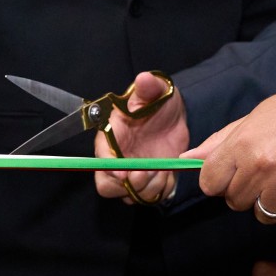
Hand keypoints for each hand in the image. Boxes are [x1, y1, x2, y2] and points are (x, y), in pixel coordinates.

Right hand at [93, 70, 187, 203]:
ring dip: (147, 188)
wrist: (174, 115)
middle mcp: (117, 159)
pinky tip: (169, 173)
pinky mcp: (150, 181)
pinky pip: (151, 197)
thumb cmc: (157, 101)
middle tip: (145, 175)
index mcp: (111, 137)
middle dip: (126, 186)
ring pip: (130, 195)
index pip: (101, 159)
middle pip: (106, 186)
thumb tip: (144, 78)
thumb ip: (149, 86)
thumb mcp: (156, 90)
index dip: (109, 168)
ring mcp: (133, 173)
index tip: (124, 172)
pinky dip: (161, 190)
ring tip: (162, 169)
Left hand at [190, 67, 275, 226]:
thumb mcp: (262, 114)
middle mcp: (264, 166)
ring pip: (266, 215)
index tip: (239, 175)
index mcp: (245, 142)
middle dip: (252, 191)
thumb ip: (223, 140)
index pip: (211, 183)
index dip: (223, 181)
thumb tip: (188, 159)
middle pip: (237, 202)